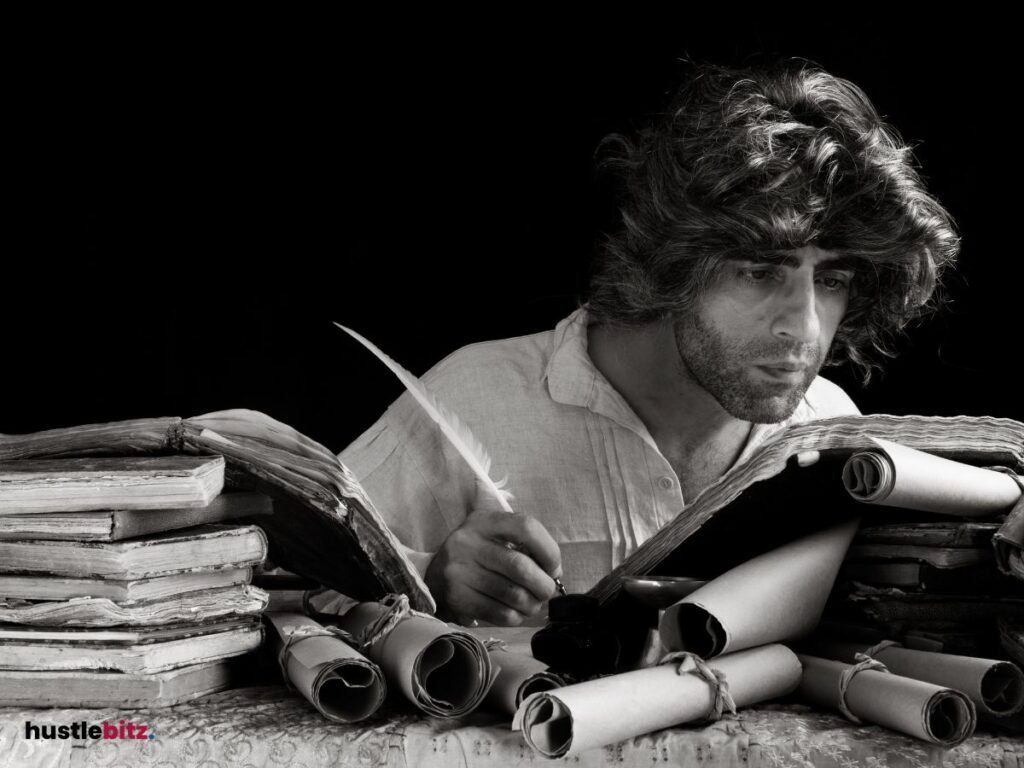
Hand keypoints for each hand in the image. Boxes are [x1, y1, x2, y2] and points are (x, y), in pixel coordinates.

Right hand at [426, 484, 561, 625]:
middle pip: (520, 566)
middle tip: (546, 591)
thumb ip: (524, 546)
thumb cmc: (476, 556)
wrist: (433, 578)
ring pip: (513, 594)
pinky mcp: (457, 598)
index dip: (548, 549)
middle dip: (543, 584)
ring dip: (532, 604)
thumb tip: (554, 572)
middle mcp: (468, 542)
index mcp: (483, 521)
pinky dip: (516, 617)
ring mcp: (460, 571)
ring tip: (531, 603)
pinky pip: (500, 613)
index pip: (525, 527)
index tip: (553, 567)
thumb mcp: (493, 537)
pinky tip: (515, 612)